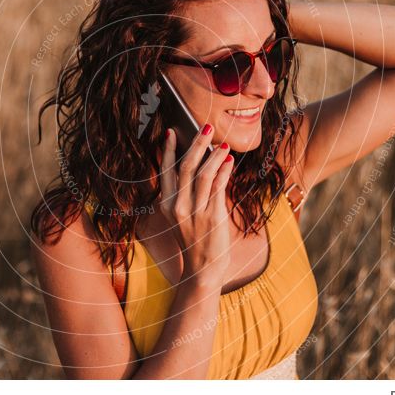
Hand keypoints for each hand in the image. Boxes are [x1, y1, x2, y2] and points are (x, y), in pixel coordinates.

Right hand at [158, 124, 234, 288]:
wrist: (202, 268)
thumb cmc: (194, 238)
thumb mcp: (182, 215)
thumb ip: (186, 192)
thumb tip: (200, 161)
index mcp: (166, 204)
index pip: (165, 170)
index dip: (168, 149)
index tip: (172, 131)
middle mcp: (177, 207)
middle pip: (186, 167)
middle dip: (196, 143)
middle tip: (205, 126)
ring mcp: (194, 213)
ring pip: (204, 174)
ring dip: (214, 155)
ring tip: (223, 143)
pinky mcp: (212, 217)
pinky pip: (218, 187)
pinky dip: (223, 171)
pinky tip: (229, 161)